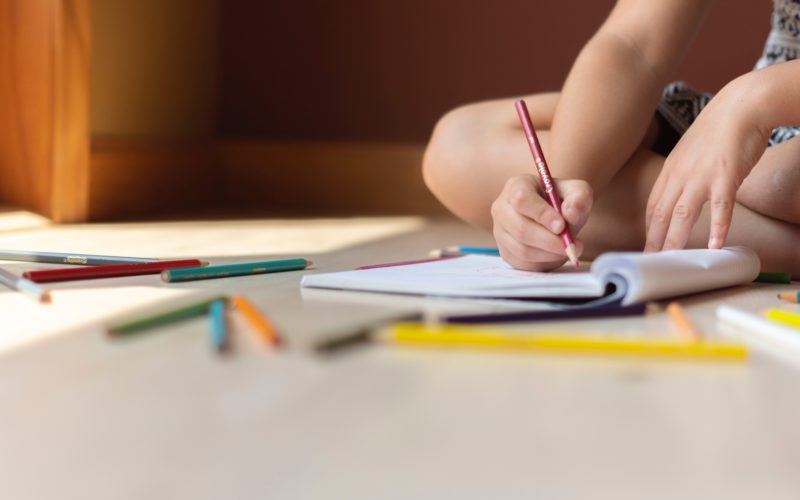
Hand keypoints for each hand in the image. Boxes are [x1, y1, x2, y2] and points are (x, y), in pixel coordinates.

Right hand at [492, 174, 591, 270]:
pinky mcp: (505, 252)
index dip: (542, 214)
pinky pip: (522, 263)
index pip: (522, 199)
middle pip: (520, 229)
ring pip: (522, 250)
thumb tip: (571, 215)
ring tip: (568, 248)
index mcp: (516, 185)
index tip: (562, 226)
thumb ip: (579, 198)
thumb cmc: (562, 201)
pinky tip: (555, 254)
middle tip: (571, 245)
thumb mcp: (577, 191)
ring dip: (549, 254)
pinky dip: (543, 263)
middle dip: (549, 240)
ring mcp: (500, 232)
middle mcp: (502, 208)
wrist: (554, 218)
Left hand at [645, 78, 769, 250]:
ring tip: (672, 260)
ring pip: (684, 214)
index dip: (648, 230)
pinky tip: (717, 245)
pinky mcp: (726, 175)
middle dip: (655, 241)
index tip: (647, 248)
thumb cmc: (719, 130)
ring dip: (676, 239)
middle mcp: (680, 174)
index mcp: (671, 169)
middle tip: (651, 262)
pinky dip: (718, 226)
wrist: (742, 105)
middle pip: (662, 214)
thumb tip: (680, 196)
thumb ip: (682, 175)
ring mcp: (702, 175)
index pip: (653, 206)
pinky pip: (720, 206)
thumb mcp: (689, 152)